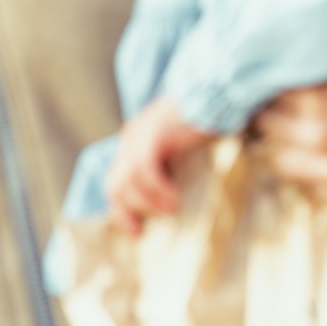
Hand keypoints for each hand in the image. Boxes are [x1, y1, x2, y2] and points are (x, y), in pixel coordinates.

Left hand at [105, 96, 213, 233]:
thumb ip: (163, 166)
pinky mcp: (154, 134)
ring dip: (148, 202)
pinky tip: (174, 196)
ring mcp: (140, 135)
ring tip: (171, 208)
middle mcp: (131, 138)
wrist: (212, 95)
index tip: (136, 231)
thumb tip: (163, 204)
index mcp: (133, 142)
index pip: (114, 183)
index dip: (120, 211)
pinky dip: (157, 188)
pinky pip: (145, 170)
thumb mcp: (175, 149)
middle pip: (115, 185)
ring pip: (128, 181)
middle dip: (129, 211)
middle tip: (147, 226)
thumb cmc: (200, 126)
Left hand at [252, 65, 326, 211]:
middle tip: (285, 91)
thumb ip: (322, 64)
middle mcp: (324, 145)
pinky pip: (314, 187)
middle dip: (272, 109)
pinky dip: (312, 168)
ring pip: (283, 162)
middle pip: (269, 129)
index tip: (274, 66)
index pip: (266, 92)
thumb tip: (284, 57)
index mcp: (322, 102)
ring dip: (287, 141)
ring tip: (302, 120)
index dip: (269, 77)